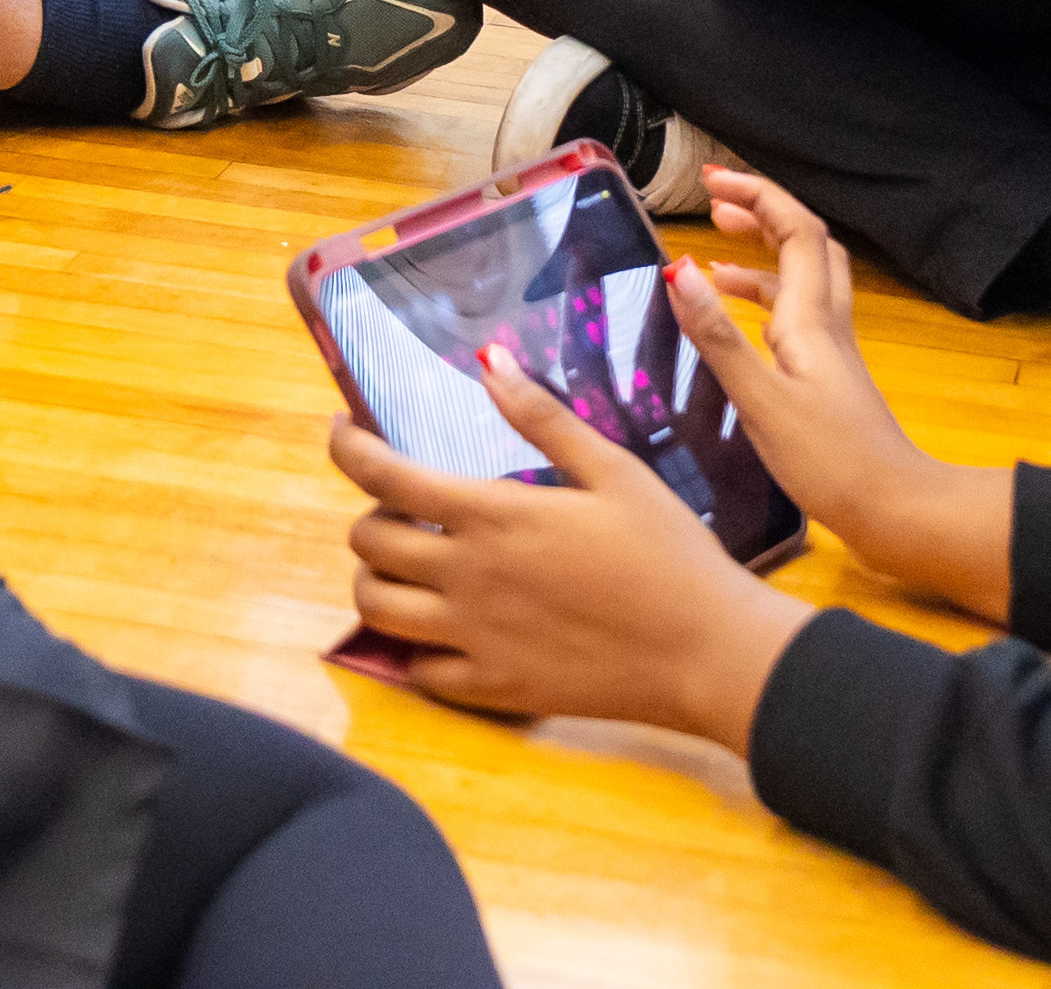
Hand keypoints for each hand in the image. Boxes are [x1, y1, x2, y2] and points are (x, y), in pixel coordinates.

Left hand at [331, 344, 815, 753]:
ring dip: (376, 580)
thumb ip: (542, 417)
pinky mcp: (495, 689)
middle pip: (367, 544)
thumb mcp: (613, 469)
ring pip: (375, 610)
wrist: (707, 652)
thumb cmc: (669, 552)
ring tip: (409, 566)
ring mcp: (475, 639)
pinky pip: (419, 672)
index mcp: (493, 516)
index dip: (349, 450)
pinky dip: (415, 648)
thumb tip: (489, 360)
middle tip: (401, 508)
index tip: (344, 433)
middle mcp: (468, 578)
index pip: (384, 476)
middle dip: (369, 515)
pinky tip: (443, 628)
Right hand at [683, 172, 1013, 619]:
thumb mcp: (761, 400)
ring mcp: (831, 353)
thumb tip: (680, 269)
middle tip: (714, 208)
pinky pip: (796, 319)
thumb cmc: (829, 461)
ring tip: (713, 260)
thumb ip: (717, 336)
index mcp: (811, 319)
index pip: (796, 228)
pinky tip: (738, 327)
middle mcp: (826, 325)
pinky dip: (764, 304)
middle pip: (806, 244)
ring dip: (762, 258)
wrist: (893, 511)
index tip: (710, 183)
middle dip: (762, 214)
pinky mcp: (828, 380)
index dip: (757, 194)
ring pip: (803, 281)